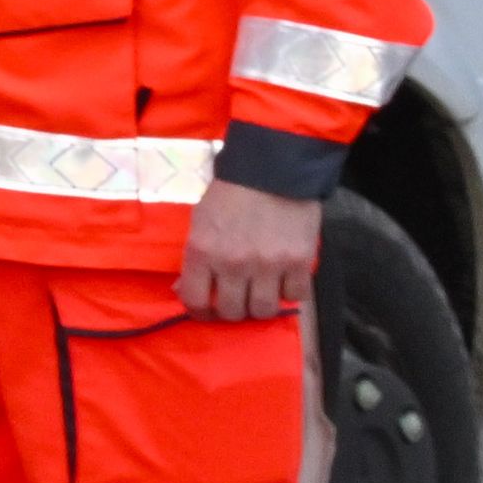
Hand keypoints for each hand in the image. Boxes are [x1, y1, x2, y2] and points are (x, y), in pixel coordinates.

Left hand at [179, 178, 321, 323]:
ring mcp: (268, 265)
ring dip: (261, 306)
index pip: (195, 300)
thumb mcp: (200, 221)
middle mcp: (234, 263)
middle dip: (232, 310)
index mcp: (203, 252)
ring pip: (263, 311)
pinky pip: (295, 297)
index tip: (206, 310)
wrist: (272, 171)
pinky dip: (290, 293)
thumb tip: (184, 290)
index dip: (199, 311)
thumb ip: (194, 258)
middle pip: (232, 312)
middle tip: (237, 299)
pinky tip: (285, 281)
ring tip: (261, 293)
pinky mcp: (299, 263)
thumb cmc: (230, 194)